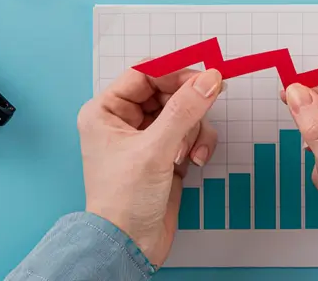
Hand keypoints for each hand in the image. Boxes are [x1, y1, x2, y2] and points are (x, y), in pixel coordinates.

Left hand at [76, 68, 222, 267]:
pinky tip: (194, 162)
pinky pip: (190, 133)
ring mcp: (147, 137)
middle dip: (188, 106)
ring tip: (189, 153)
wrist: (130, 246)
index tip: (206, 75)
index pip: (144, 74)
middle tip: (209, 105)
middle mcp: (125, 120)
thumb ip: (184, 110)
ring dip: (195, 130)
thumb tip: (209, 79)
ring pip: (183, 113)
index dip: (175, 72)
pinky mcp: (165, 154)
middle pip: (168, 92)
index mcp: (107, 111)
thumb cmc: (125, 199)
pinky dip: (198, 144)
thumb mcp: (156, 149)